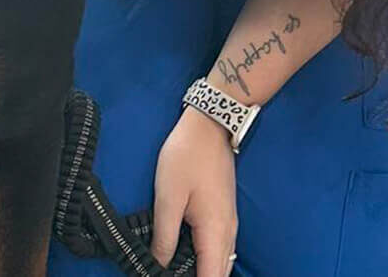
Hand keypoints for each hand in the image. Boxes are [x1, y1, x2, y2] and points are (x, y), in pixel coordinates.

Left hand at [151, 105, 236, 276]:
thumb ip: (164, 237)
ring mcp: (229, 223)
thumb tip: (158, 266)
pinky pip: (219, 249)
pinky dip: (206, 261)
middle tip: (167, 276)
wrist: (210, 125)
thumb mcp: (168, 197)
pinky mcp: (224, 214)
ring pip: (221, 263)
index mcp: (214, 231)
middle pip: (219, 275)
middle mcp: (228, 232)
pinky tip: (185, 258)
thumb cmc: (187, 157)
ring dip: (203, 272)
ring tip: (174, 272)